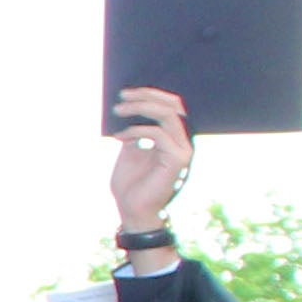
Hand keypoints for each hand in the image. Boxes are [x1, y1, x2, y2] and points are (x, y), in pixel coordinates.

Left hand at [107, 86, 191, 236]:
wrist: (132, 209)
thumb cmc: (131, 183)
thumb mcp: (129, 149)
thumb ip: (135, 129)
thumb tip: (129, 105)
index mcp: (174, 137)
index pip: (172, 106)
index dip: (151, 94)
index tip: (126, 92)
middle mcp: (183, 141)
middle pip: (173, 106)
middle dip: (147, 96)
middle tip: (122, 96)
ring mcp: (183, 150)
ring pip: (167, 115)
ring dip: (140, 108)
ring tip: (118, 110)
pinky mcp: (177, 160)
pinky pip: (158, 134)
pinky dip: (137, 130)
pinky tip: (121, 136)